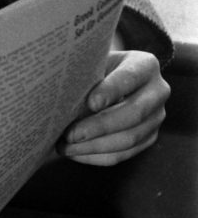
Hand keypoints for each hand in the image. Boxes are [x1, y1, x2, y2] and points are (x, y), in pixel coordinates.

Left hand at [58, 50, 168, 165]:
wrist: (109, 76)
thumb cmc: (94, 66)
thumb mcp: (92, 61)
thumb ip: (83, 72)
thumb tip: (60, 95)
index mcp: (145, 65)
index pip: (130, 77)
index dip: (111, 91)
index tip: (90, 103)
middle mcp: (157, 91)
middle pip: (133, 113)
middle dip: (98, 126)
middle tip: (69, 134)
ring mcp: (156, 117)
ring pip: (129, 138)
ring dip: (94, 146)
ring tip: (65, 147)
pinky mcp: (149, 137)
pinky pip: (124, 153)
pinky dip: (97, 156)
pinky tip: (75, 153)